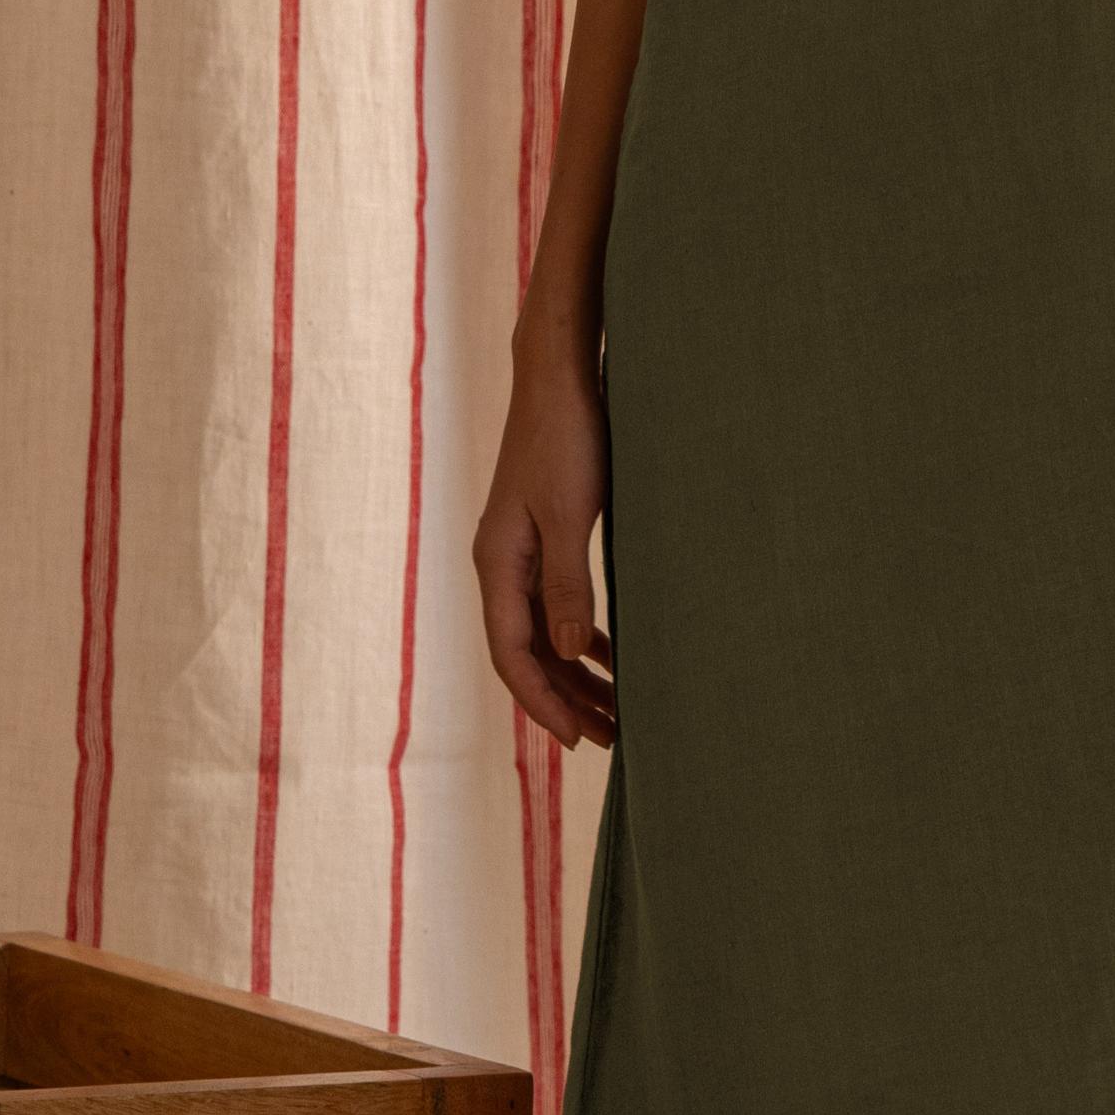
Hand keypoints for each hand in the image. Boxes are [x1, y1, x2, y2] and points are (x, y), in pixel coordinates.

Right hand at [474, 340, 616, 753]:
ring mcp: (520, 551)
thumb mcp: (571, 514)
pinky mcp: (542, 536)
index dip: (544, 702)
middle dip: (567, 699)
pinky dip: (582, 637)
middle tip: (610, 739)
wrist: (558, 375)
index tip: (579, 739)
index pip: (512, 654)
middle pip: (527, 653)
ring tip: (617, 709)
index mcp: (497, 562)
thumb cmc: (565, 437)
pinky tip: (612, 655)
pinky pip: (555, 605)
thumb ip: (568, 584)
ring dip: (578, 673)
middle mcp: (501, 564)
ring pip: (543, 632)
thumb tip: (571, 651)